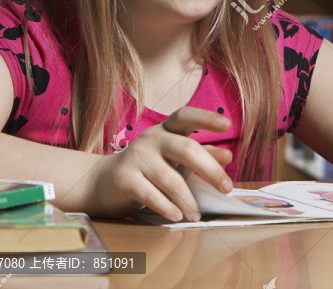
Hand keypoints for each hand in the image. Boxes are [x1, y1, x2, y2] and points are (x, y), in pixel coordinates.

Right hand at [88, 106, 233, 220]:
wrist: (105, 181)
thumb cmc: (149, 166)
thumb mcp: (174, 157)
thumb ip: (201, 154)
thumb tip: (228, 156)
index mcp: (166, 129)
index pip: (185, 116)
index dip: (205, 118)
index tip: (227, 125)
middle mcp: (151, 138)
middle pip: (186, 149)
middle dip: (210, 170)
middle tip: (227, 188)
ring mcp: (136, 156)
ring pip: (171, 179)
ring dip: (188, 200)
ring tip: (196, 214)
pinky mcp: (124, 178)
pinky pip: (151, 195)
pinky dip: (167, 208)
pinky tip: (177, 216)